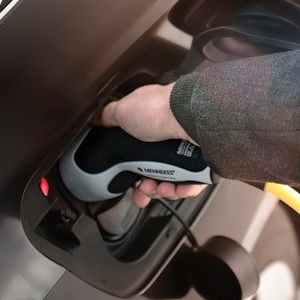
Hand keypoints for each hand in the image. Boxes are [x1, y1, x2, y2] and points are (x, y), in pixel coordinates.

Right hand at [98, 83, 207, 208]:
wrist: (189, 117)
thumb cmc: (160, 108)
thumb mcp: (123, 110)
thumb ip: (109, 116)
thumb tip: (97, 120)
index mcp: (151, 127)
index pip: (140, 156)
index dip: (132, 172)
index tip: (128, 182)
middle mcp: (170, 139)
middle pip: (156, 174)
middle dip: (146, 187)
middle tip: (143, 188)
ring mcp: (187, 151)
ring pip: (172, 182)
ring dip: (162, 190)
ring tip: (159, 187)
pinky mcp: (202, 163)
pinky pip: (192, 185)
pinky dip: (182, 190)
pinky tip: (176, 188)